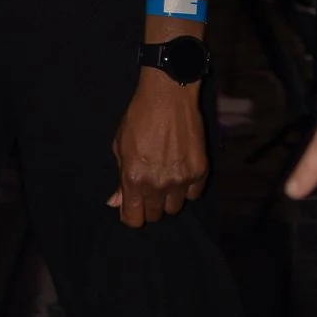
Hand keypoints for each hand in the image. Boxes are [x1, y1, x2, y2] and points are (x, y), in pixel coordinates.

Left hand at [111, 68, 206, 224]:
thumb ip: (120, 179)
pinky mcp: (200, 171)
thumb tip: (116, 202)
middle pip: (155, 215)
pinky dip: (187, 188)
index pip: (134, 219)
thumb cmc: (139, 118)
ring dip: (168, 198)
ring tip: (165, 179)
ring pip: (175, 207)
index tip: (132, 207)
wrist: (168, 96)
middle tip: (148, 187)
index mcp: (134, 179)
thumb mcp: (120, 147)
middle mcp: (159, 184)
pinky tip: (180, 172)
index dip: (131, 215)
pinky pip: (193, 194)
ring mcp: (181, 179)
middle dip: (149, 206)